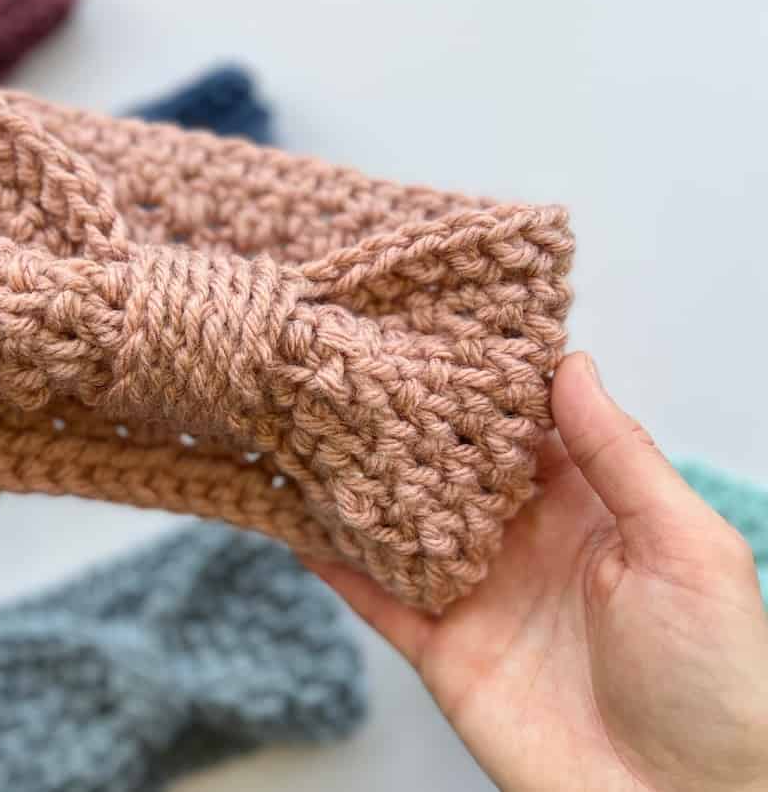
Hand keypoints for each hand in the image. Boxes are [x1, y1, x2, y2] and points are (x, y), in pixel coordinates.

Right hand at [308, 353, 767, 790]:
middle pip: (452, 468)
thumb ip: (621, 457)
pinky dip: (335, 563)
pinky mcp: (443, 650)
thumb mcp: (686, 549)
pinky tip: (294, 522)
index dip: (484, 381)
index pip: (525, 427)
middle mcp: (526, 543)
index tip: (435, 328)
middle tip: (351, 365)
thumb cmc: (716, 681)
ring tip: (305, 427)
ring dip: (360, 484)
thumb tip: (571, 366)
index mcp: (591, 509)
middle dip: (408, 422)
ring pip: (403, 524)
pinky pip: (378, 598)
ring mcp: (479, 595)